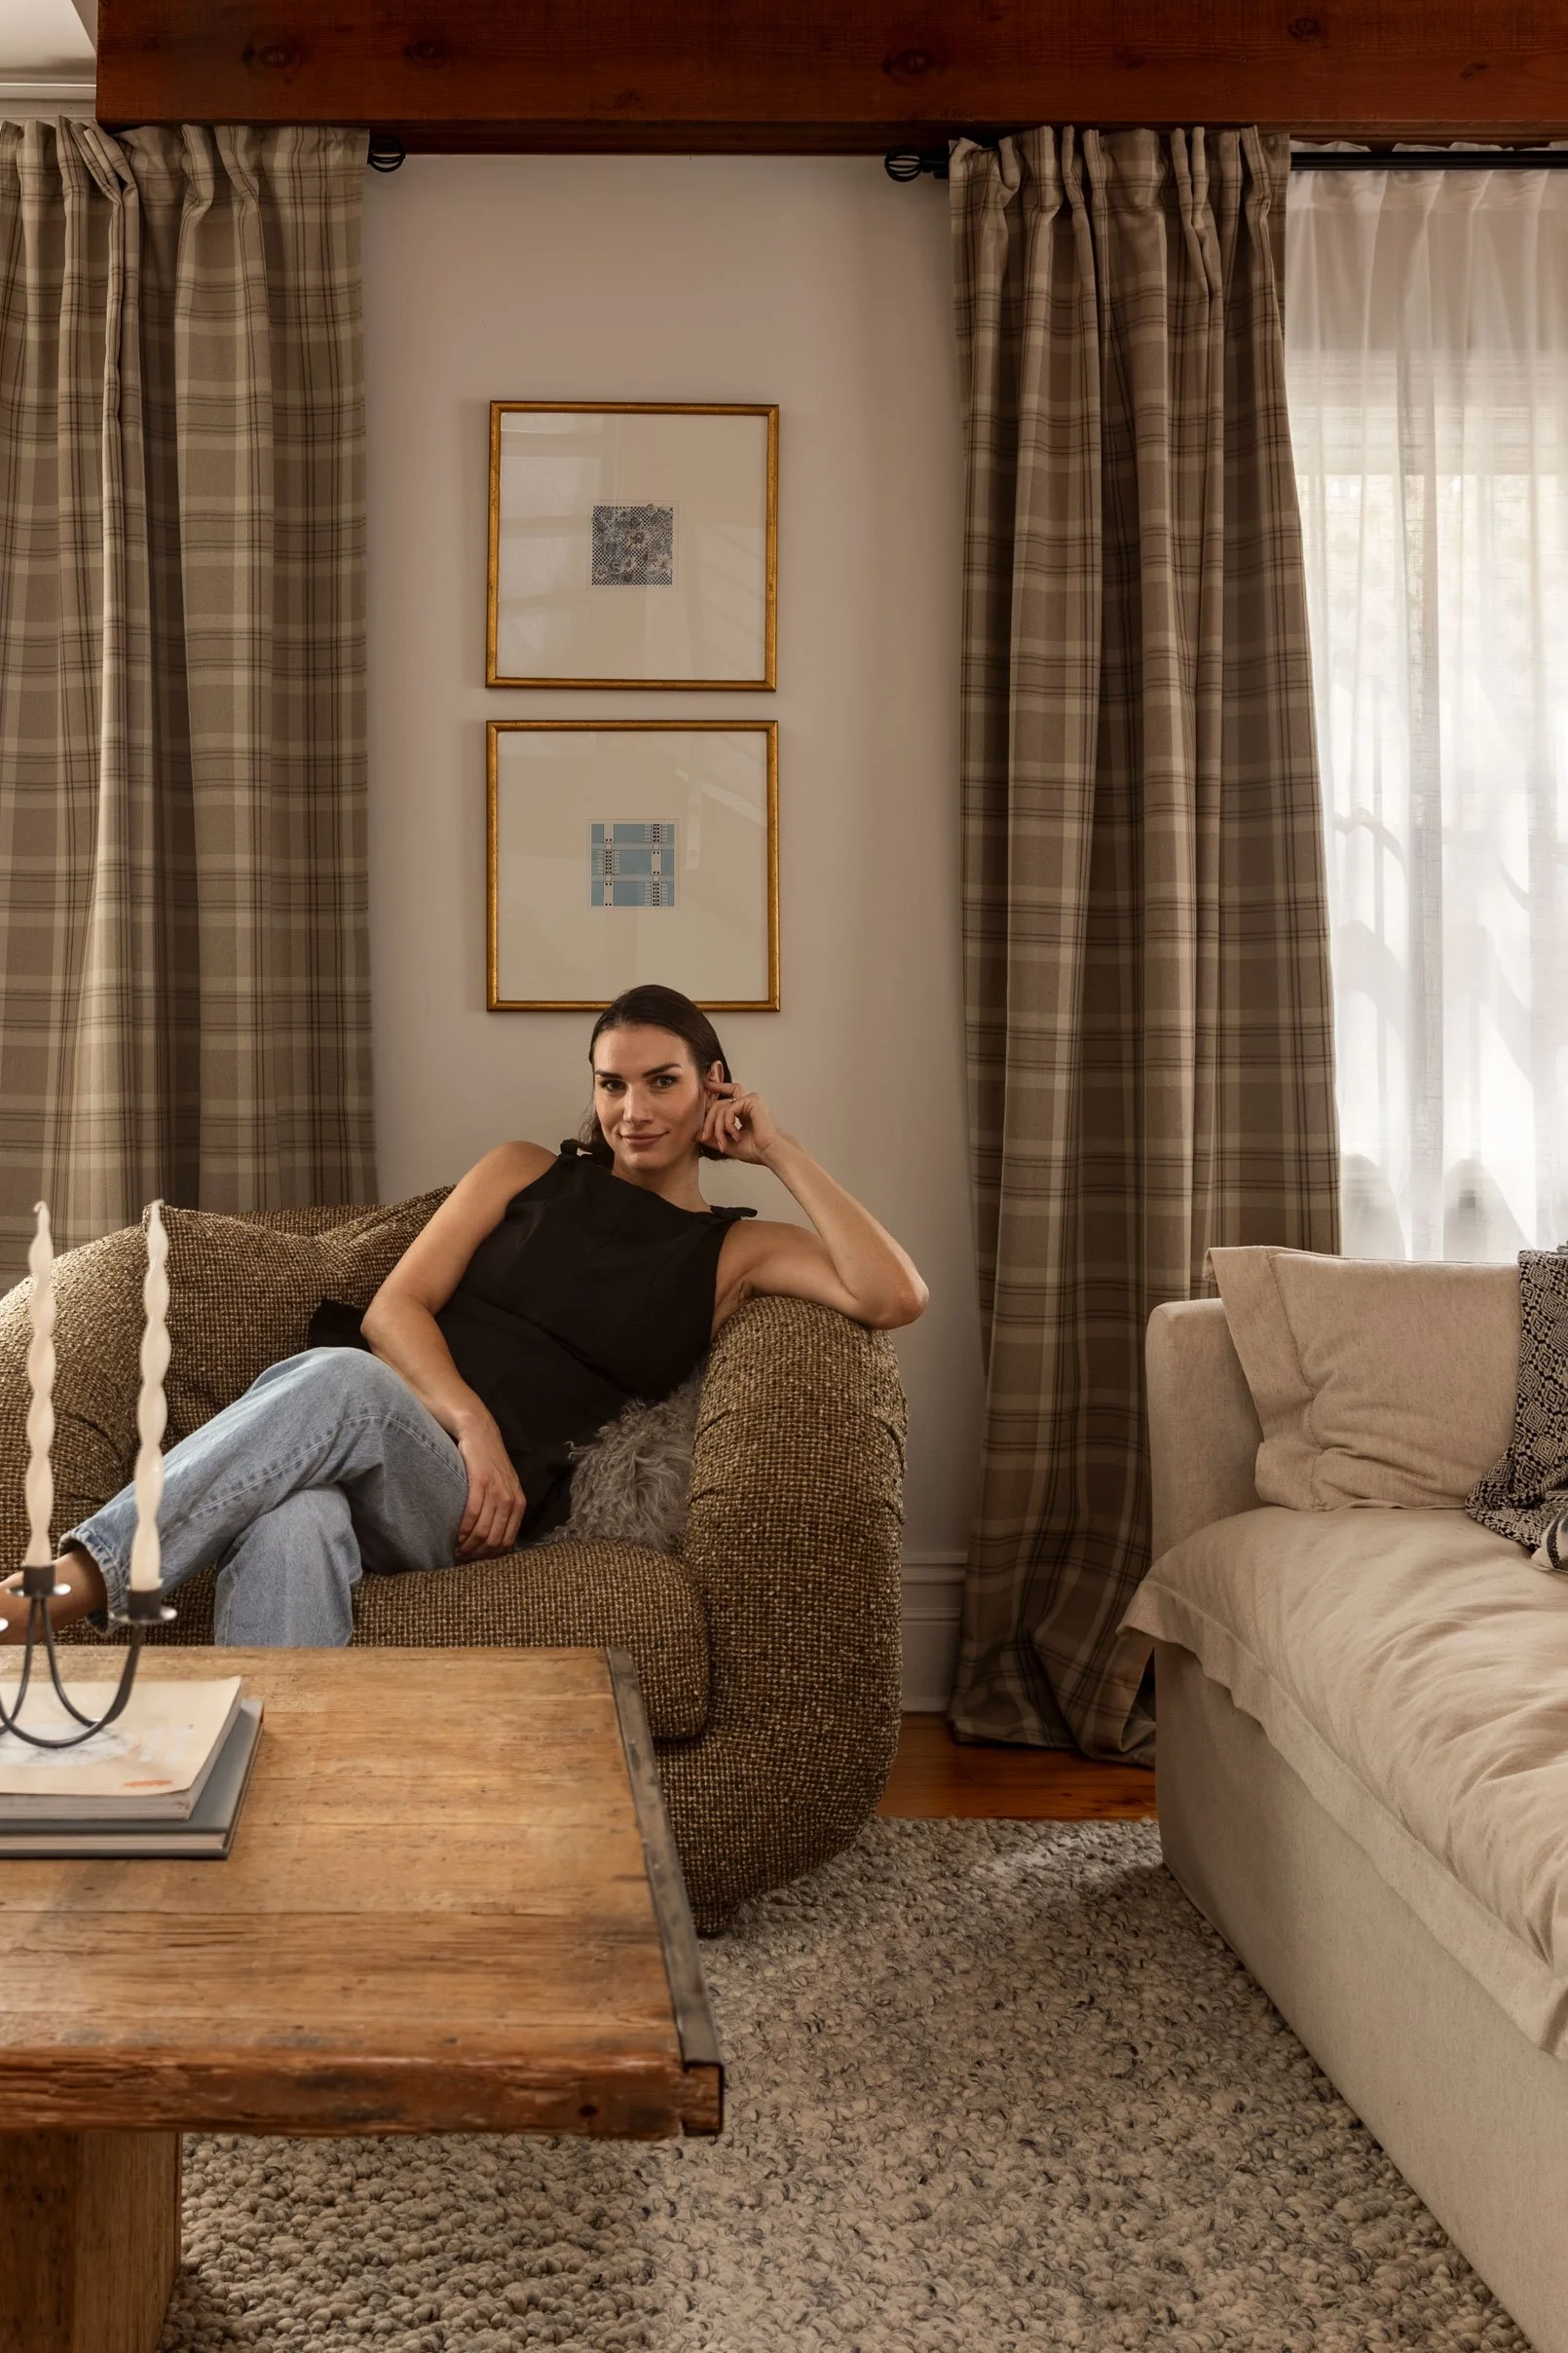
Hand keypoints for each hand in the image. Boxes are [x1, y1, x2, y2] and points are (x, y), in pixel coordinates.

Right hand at [453, 1417, 525, 1557]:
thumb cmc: (488, 1462)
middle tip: (463, 1558)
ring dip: (469, 1545)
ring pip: (483, 1530)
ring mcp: (496, 1490)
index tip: (476, 1560)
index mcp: (519, 1502)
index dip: (491, 1556)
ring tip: (457, 1549)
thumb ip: (503, 1509)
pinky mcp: (480, 1482)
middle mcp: (510, 1499)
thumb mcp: (504, 1486)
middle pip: (495, 1539)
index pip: (508, 1540)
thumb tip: (493, 1538)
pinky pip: (472, 1513)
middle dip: (478, 1554)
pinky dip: (464, 1529)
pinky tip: (457, 1535)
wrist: (479, 1432)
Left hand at [700, 1080, 785, 1165]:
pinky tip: (736, 1135)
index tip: (706, 1084)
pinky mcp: (752, 1100)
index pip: (730, 1094)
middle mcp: (749, 1103)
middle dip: (709, 1121)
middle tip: (705, 1137)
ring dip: (718, 1128)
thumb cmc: (757, 1151)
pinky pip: (729, 1109)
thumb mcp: (729, 1143)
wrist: (772, 1153)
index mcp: (746, 1111)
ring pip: (721, 1107)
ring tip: (724, 1143)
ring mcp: (751, 1100)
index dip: (718, 1087)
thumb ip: (714, 1137)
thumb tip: (696, 1135)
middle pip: (719, 1103)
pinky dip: (727, 1125)